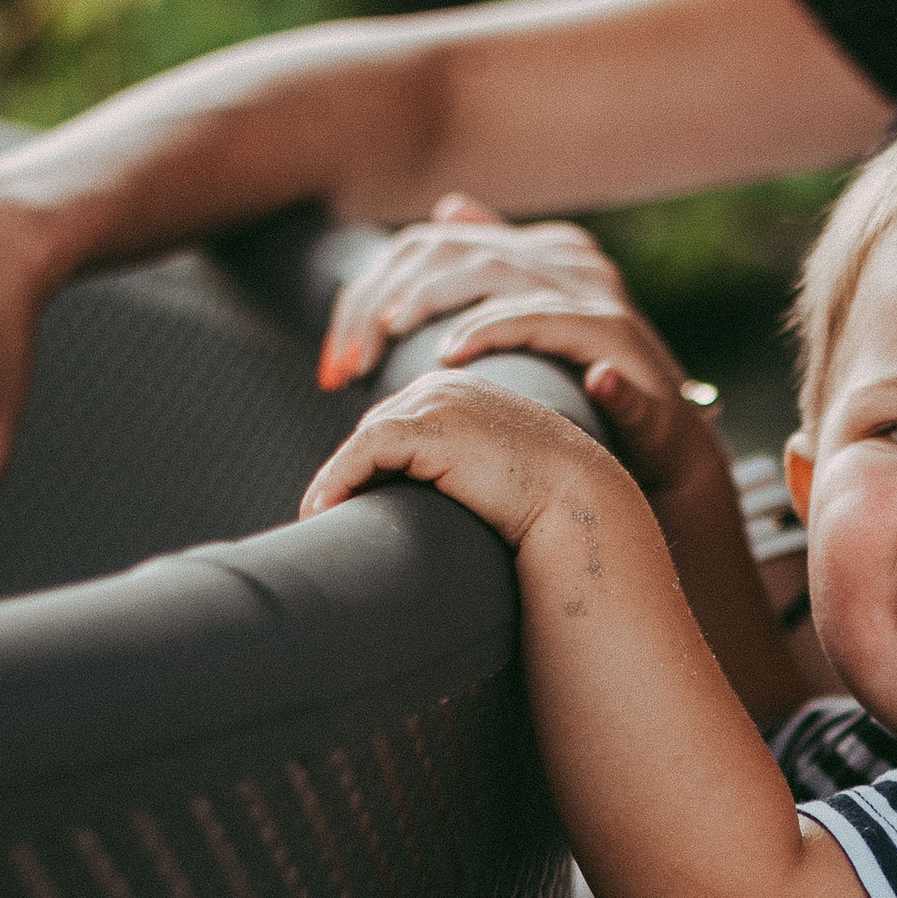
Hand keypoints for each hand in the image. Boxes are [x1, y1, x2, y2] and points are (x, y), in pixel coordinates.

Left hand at [298, 367, 620, 548]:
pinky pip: (366, 450)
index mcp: (462, 389)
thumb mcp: (490, 471)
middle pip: (375, 425)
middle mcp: (446, 385)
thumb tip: (423, 496)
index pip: (397, 420)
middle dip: (349, 468)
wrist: (578, 503)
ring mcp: (439, 401)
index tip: (343, 499)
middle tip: (322, 510)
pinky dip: (338, 478)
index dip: (367, 460)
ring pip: (366, 438)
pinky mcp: (431, 427)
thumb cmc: (544, 502)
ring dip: (336, 477)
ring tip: (317, 513)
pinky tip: (323, 508)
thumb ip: (456, 468)